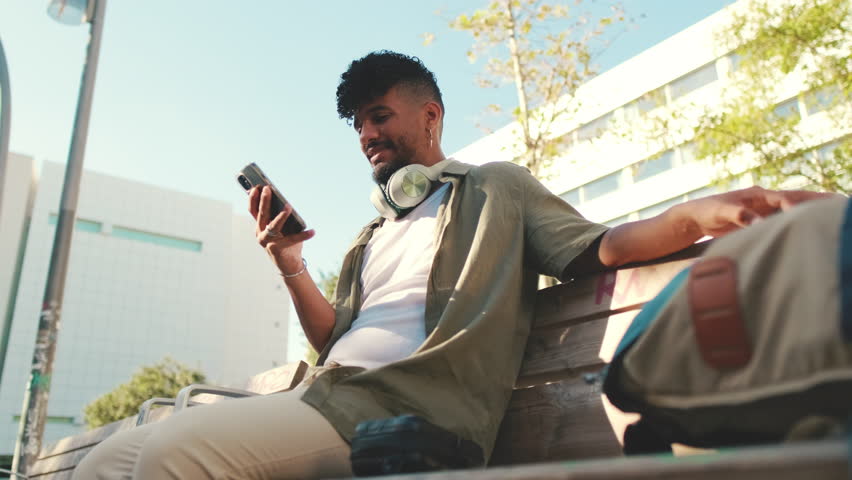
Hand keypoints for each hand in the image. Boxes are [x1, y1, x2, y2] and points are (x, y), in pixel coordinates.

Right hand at [249, 186, 314, 275]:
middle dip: (264, 201)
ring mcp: (268, 242)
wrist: (288, 264)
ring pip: (273, 226)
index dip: (252, 199)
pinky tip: (313, 231)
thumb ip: (279, 216)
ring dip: (281, 216)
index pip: (253, 210)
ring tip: (288, 206)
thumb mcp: (280, 227)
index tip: (255, 187)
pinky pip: (292, 239)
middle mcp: (260, 234)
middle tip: (267, 188)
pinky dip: (304, 235)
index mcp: (260, 226)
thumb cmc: (285, 241)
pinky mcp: (277, 249)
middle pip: (261, 215)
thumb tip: (285, 202)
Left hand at [683, 186, 841, 237]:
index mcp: (757, 194)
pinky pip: (785, 221)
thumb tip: (756, 222)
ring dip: (812, 210)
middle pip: (796, 198)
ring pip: (794, 209)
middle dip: (816, 200)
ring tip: (835, 212)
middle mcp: (765, 200)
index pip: (781, 198)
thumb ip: (738, 215)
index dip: (791, 205)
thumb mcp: (720, 212)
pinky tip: (811, 228)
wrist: (697, 217)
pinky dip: (799, 222)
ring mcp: (766, 210)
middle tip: (840, 202)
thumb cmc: (707, 210)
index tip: (798, 214)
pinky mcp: (763, 221)